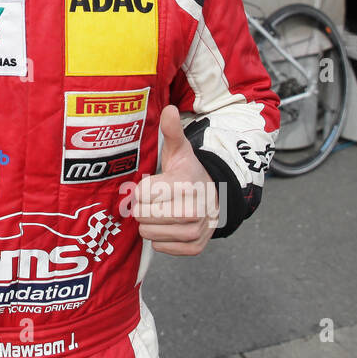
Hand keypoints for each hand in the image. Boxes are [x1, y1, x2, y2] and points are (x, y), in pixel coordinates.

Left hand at [130, 105, 218, 255]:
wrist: (215, 197)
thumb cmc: (189, 173)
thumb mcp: (180, 151)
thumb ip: (172, 131)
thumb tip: (170, 109)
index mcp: (185, 185)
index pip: (141, 193)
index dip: (140, 189)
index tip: (150, 184)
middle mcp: (193, 210)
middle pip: (142, 216)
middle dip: (142, 207)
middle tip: (154, 200)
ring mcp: (196, 231)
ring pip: (148, 234)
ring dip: (149, 224)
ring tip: (160, 211)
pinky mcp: (195, 247)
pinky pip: (161, 248)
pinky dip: (160, 239)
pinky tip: (168, 226)